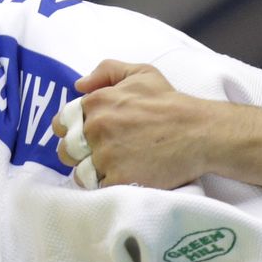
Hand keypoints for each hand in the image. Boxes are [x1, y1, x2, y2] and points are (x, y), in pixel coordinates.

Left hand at [52, 60, 217, 188]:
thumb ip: (106, 72)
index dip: (71, 132)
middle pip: (66, 151)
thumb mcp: (141, 73)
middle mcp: (96, 128)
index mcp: (96, 102)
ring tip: (114, 169)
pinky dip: (108, 187)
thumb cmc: (171, 103)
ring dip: (93, 173)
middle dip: (80, 155)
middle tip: (102, 156)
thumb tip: (78, 85)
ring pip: (80, 173)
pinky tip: (124, 178)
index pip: (62, 123)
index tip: (86, 138)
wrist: (199, 132)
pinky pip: (99, 189)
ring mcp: (106, 156)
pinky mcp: (119, 180)